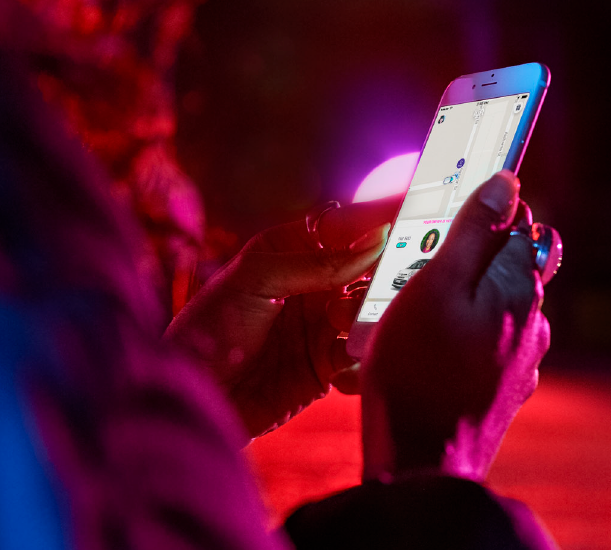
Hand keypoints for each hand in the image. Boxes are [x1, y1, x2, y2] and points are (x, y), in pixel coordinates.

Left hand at [165, 195, 398, 438]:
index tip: (417, 212)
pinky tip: (337, 367)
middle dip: (384, 273)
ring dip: (368, 316)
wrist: (193, 396)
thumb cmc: (209, 328)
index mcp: (292, 251)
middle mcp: (313, 285)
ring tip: (338, 323)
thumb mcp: (256, 280)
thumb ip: (317, 261)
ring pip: (374, 311)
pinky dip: (363, 357)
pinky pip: (365, 355)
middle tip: (392, 277)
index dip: (382, 219)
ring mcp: (323, 325)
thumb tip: (377, 240)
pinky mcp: (328, 367)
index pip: (347, 227)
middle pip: (371, 269)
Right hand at [361, 171, 556, 481]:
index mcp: (519, 285)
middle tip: (417, 268)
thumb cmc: (417, 371)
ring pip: (497, 306)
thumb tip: (506, 183)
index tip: (445, 215)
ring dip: (464, 299)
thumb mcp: (433, 286)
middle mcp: (533, 320)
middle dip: (470, 257)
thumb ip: (471, 232)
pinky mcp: (507, 389)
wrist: (422, 466)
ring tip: (411, 314)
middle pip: (510, 263)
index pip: (520, 220)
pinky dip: (463, 337)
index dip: (483, 211)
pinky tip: (427, 352)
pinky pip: (488, 345)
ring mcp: (524, 359)